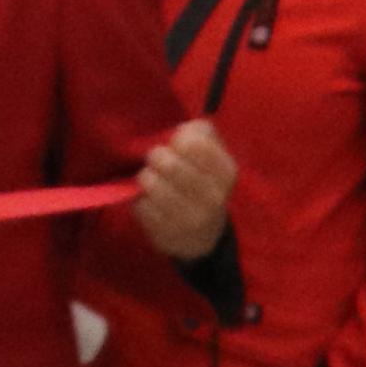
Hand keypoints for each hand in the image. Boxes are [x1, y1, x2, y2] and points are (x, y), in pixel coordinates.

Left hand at [135, 116, 236, 266]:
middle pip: (170, 164)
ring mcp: (189, 217)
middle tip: (156, 160)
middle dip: (156, 157)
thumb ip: (202, 134)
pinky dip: (139, 199)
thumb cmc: (203, 184)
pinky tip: (149, 201)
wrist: (202, 236)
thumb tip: (186, 129)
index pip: (196, 144)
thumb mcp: (213, 158)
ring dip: (145, 177)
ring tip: (150, 179)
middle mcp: (213, 197)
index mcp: (226, 173)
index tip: (177, 145)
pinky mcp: (166, 232)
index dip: (179, 139)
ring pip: (152, 184)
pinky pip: (141, 205)